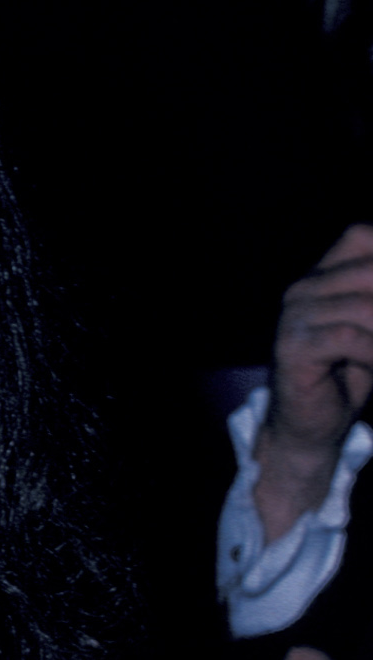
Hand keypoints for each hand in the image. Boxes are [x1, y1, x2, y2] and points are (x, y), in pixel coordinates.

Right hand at [255, 224, 372, 539]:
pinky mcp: (293, 349)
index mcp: (321, 277)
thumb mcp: (371, 324)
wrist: (309, 423)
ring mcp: (294, 318)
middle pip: (369, 271)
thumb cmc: (348, 371)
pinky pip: (349, 339)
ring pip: (365, 308)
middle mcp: (303, 290)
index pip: (361, 236)